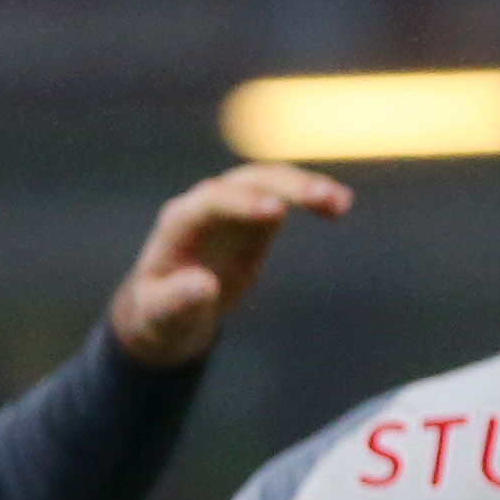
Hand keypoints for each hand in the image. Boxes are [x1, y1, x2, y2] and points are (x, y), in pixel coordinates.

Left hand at [107, 164, 354, 367]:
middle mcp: (205, 205)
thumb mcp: (161, 317)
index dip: (241, 203)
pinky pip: (286, 196)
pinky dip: (311, 197)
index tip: (277, 212)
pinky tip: (338, 207)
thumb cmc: (159, 314)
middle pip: (247, 182)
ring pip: (271, 182)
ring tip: (340, 203)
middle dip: (284, 187)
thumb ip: (176, 301)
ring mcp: (232, 206)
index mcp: (177, 224)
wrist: (170, 309)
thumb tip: (204, 286)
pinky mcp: (254, 216)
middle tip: (322, 199)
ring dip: (305, 187)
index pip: (210, 201)